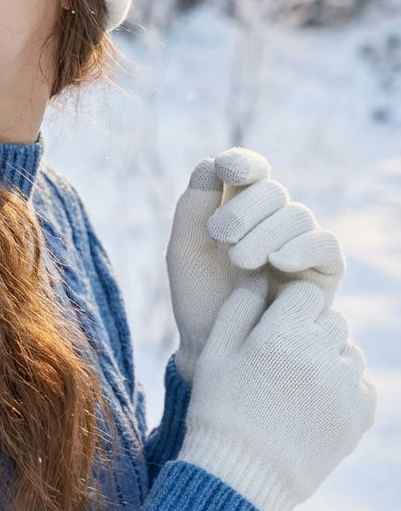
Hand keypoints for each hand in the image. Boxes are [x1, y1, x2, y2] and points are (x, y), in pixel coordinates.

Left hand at [167, 147, 344, 383]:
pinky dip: (302, 247)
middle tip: (218, 236)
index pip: (250, 170)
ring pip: (296, 214)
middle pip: (271, 190)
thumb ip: (193, 205)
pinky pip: (324, 244)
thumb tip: (212, 163)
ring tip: (239, 261)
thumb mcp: (184, 249)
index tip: (227, 170)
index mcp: (240, 207)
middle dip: (242, 209)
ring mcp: (300, 243)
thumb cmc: (199, 297)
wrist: (218, 348)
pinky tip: (279, 261)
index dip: (243, 163)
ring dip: (265, 232)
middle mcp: (273, 220)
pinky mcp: (323, 270)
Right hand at [179, 275, 376, 510]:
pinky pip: (362, 385)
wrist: (240, 479)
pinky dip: (344, 390)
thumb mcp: (214, 353)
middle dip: (310, 330)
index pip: (305, 293)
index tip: (274, 324)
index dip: (288, 306)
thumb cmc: (220, 409)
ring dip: (330, 359)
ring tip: (298, 384)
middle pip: (332, 320)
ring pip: (349, 352)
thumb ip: (239, 307)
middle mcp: (319, 355)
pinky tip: (314, 405)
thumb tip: (259, 276)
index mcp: (281, 334)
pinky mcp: (359, 418)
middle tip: (284, 357)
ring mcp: (344, 388)